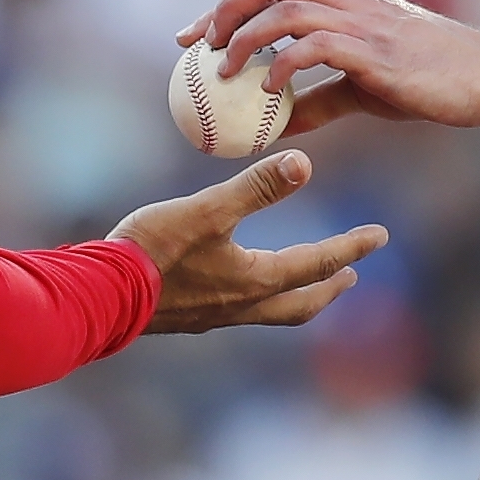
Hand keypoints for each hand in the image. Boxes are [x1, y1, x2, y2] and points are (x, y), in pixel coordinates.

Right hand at [111, 150, 387, 334]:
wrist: (99, 296)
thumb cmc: (152, 250)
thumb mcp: (206, 211)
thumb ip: (254, 188)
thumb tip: (305, 163)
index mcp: (255, 280)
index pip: (316, 264)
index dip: (351, 247)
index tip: (380, 235)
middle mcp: (242, 306)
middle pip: (301, 303)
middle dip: (330, 287)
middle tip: (351, 273)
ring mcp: (215, 316)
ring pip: (271, 311)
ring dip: (296, 295)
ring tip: (304, 281)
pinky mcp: (189, 317)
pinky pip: (241, 311)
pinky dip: (261, 297)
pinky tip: (242, 284)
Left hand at [183, 0, 479, 134]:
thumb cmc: (434, 81)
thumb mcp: (365, 89)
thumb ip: (319, 100)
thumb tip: (274, 125)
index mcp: (345, 2)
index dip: (228, 2)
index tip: (195, 36)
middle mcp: (350, 1)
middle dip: (227, 4)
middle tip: (200, 46)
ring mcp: (364, 22)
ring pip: (287, 7)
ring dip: (246, 36)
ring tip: (226, 72)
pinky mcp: (377, 51)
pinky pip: (317, 46)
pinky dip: (285, 65)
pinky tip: (270, 92)